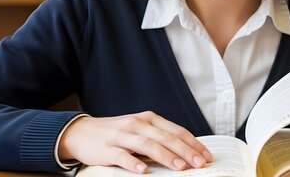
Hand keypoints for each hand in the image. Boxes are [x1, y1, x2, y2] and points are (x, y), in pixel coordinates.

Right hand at [58, 111, 212, 173]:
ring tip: (180, 167)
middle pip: (165, 137)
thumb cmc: (116, 133)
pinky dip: (134, 163)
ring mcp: (122, 135)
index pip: (176, 130)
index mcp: (148, 119)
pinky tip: (144, 172)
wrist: (82, 132)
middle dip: (185, 151)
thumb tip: (185, 152)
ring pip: (147, 145)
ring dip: (165, 156)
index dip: (193, 143)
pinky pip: (122, 156)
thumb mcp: (140, 130)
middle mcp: (137, 124)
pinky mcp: (107, 149)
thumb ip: (159, 137)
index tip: (207, 155)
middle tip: (200, 163)